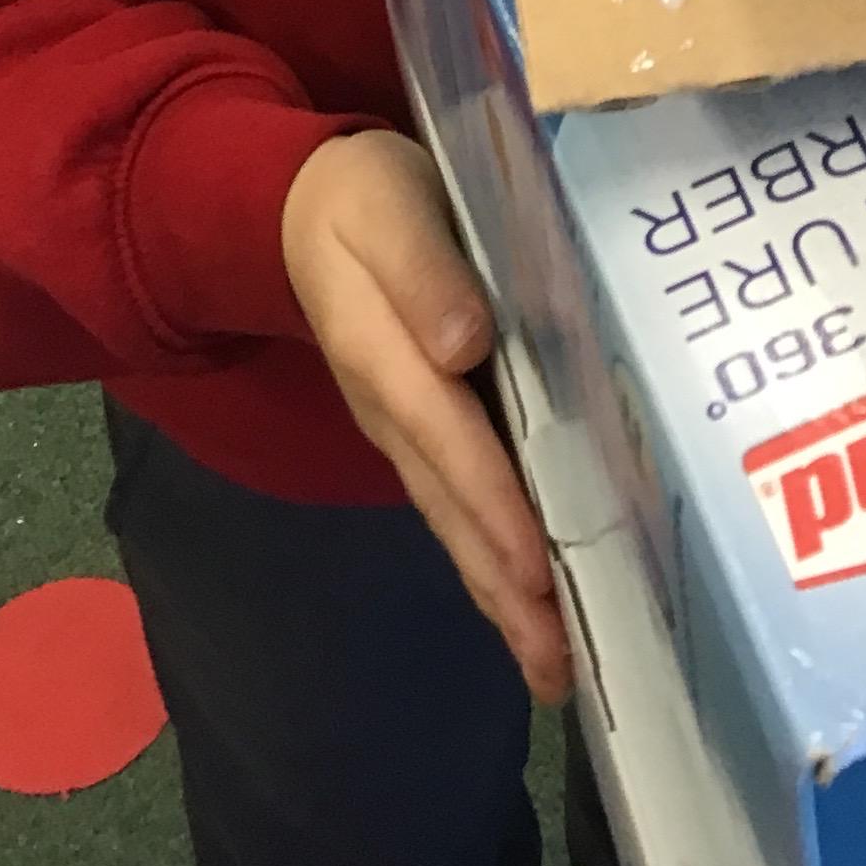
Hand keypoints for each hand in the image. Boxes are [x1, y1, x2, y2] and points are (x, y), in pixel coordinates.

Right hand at [280, 134, 570, 703]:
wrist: (305, 203)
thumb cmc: (362, 197)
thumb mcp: (387, 210)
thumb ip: (424, 272)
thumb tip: (465, 342)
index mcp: (384, 357)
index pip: (450, 443)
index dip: (495, 507)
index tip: (537, 572)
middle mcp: (392, 410)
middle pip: (452, 509)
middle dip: (504, 589)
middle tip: (561, 667)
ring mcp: (402, 428)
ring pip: (453, 521)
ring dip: (501, 593)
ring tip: (553, 664)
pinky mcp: (419, 428)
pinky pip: (457, 502)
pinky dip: (492, 558)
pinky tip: (528, 597)